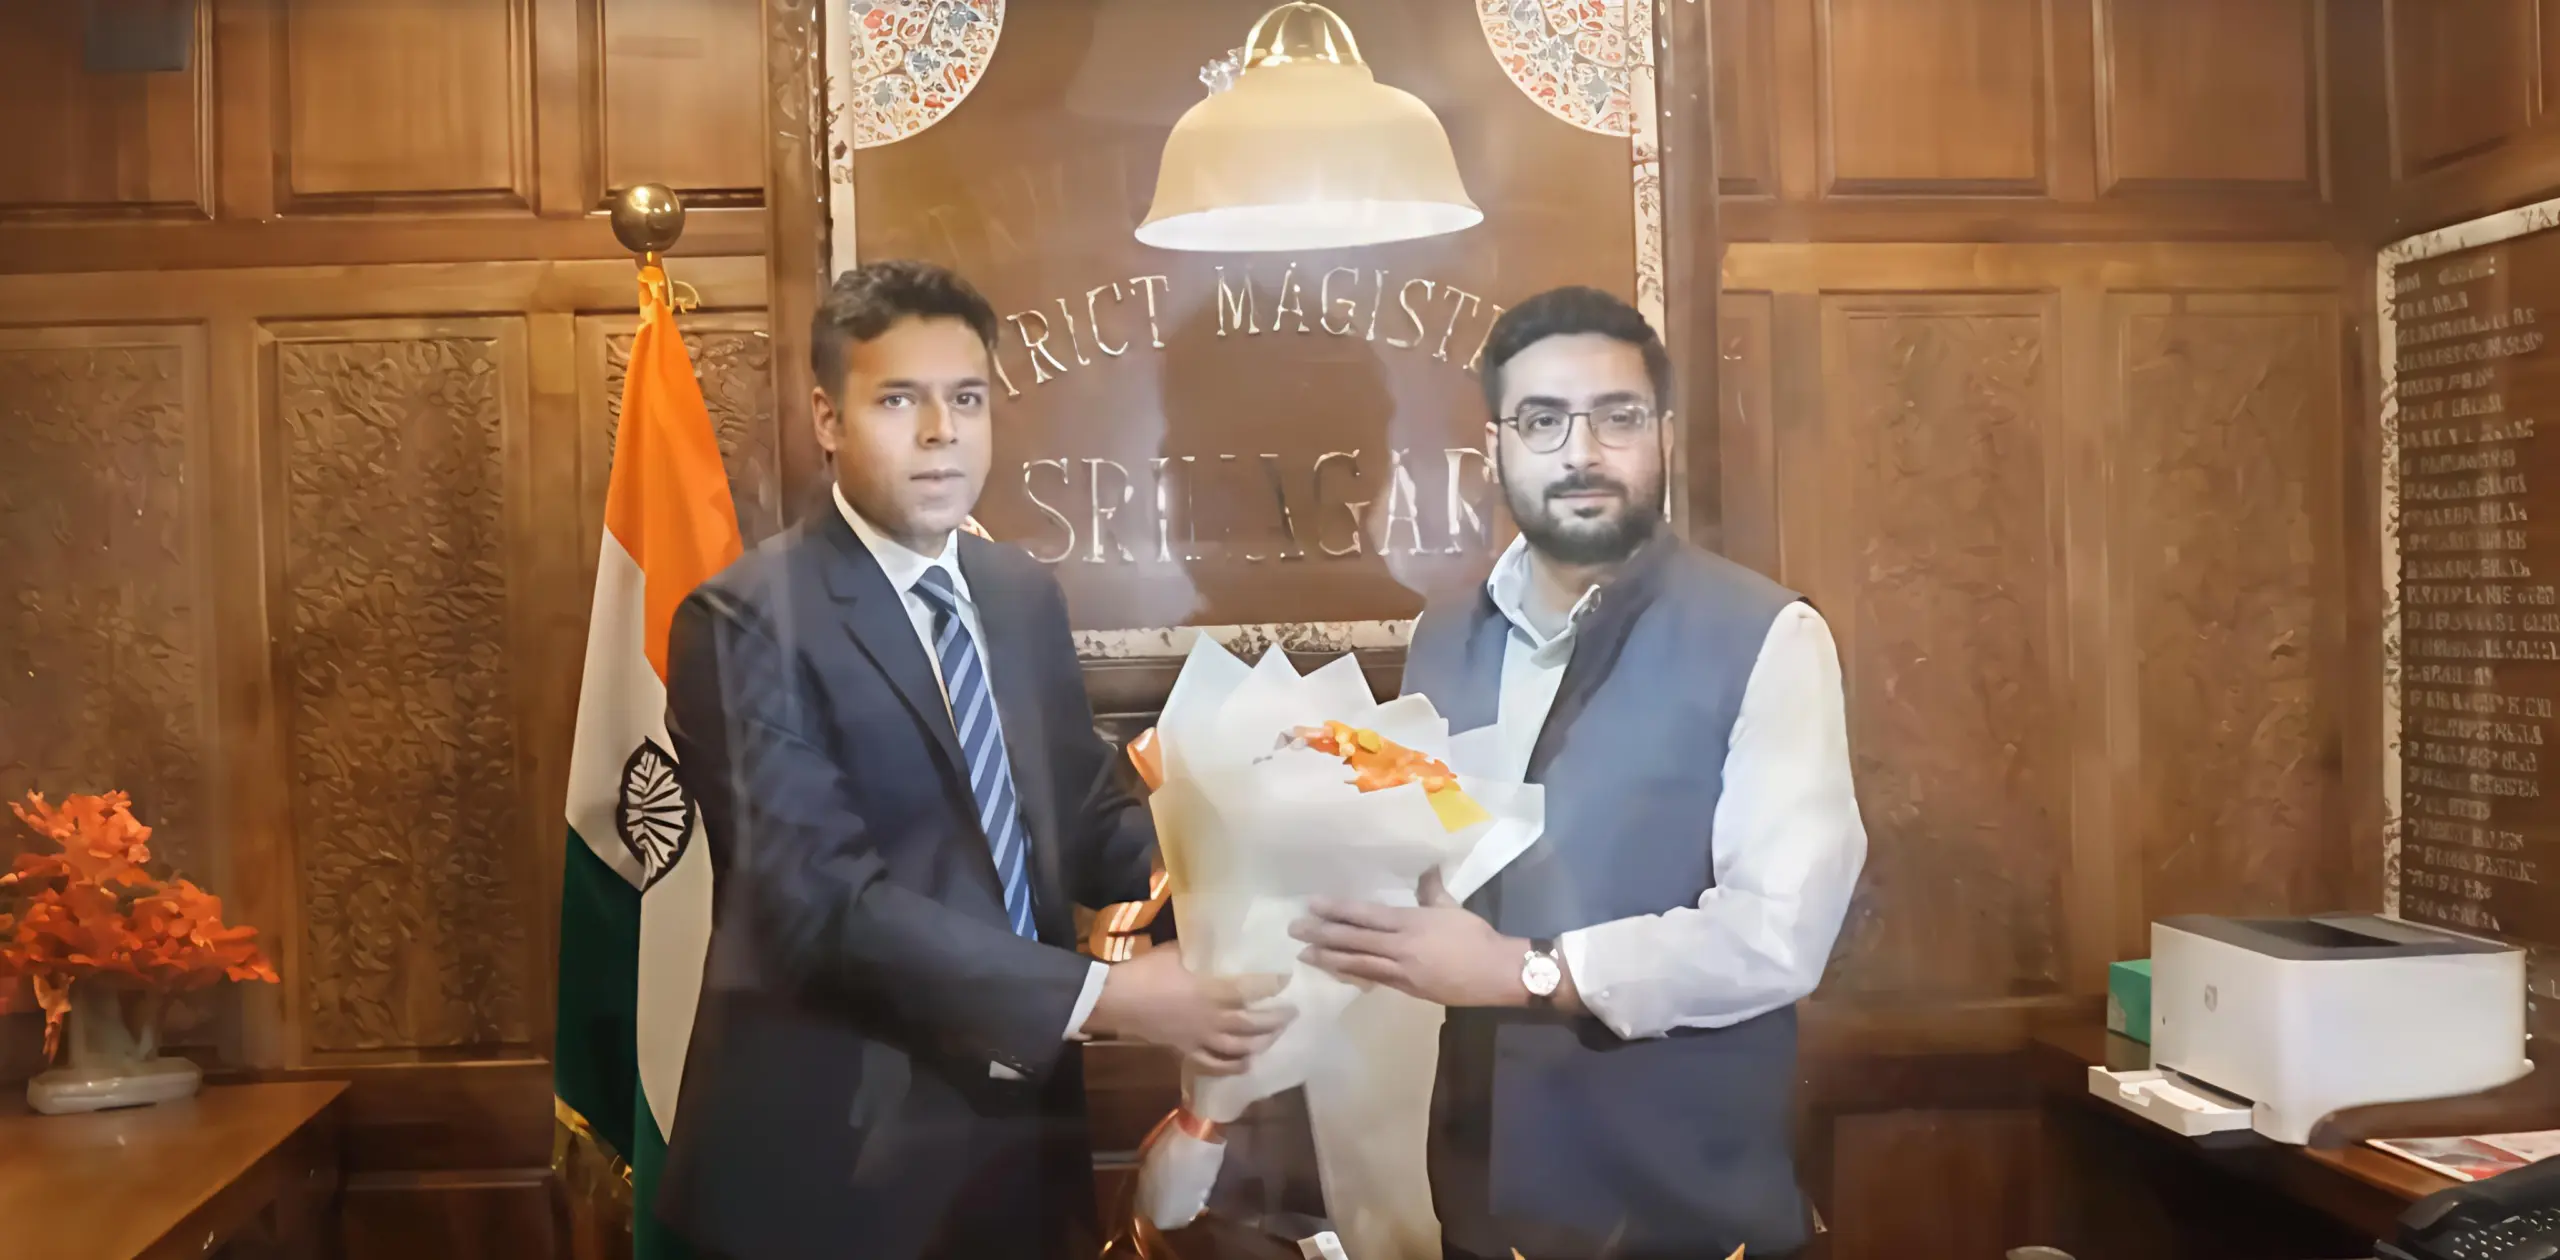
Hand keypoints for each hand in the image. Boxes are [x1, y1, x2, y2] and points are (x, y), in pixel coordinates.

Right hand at [1087, 942, 1292, 1075]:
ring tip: (1274, 1037)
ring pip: (1239, 1047)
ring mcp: (1200, 1037)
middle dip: (1276, 1020)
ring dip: (1261, 1043)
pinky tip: (1246, 1064)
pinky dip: (1232, 1066)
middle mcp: (1212, 1018)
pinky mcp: (1186, 1050)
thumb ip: (1200, 945)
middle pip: (1252, 1024)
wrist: (1116, 1000)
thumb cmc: (1146, 972)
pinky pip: (1214, 1063)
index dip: (1272, 986)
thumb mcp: (1175, 950)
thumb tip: (1216, 930)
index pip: (1251, 990)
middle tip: (1292, 1014)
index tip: (1287, 980)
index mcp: (1211, 991)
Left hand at [1292, 870, 1538, 1008]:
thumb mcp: (1451, 908)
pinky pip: (1373, 979)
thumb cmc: (1475, 936)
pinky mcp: (1407, 989)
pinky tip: (1336, 972)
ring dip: (1329, 959)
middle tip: (1295, 930)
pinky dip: (1352, 975)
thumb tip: (1426, 869)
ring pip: (1357, 963)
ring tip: (1304, 955)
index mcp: (1409, 922)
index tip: (1312, 905)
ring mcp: (1401, 971)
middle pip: (1353, 940)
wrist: (1496, 973)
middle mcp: (1400, 946)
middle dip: (1322, 935)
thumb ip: (1431, 890)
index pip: (1365, 915)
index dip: (1336, 910)